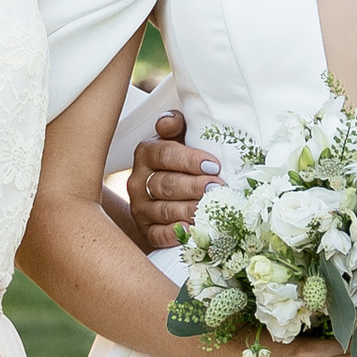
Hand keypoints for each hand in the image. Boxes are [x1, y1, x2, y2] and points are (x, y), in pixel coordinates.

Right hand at [128, 112, 216, 252]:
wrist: (168, 189)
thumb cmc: (181, 159)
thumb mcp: (179, 137)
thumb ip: (176, 125)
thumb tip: (169, 121)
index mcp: (147, 153)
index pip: (165, 154)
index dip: (189, 160)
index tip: (213, 165)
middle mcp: (138, 180)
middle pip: (166, 184)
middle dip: (194, 187)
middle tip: (217, 188)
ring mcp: (140, 207)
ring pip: (164, 210)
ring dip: (189, 210)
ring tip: (211, 210)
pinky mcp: (146, 230)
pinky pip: (157, 235)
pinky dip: (174, 234)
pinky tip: (191, 230)